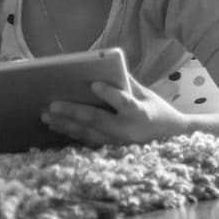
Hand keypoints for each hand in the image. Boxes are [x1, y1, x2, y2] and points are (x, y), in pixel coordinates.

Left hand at [41, 74, 187, 146]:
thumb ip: (127, 83)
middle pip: (97, 121)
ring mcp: (118, 144)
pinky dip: (71, 133)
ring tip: (46, 116)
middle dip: (73, 112)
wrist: (172, 140)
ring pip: (88, 133)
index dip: (110, 94)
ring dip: (65, 125)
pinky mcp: (111, 151)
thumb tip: (105, 67)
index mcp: (140, 113)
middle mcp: (128, 131)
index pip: (124, 102)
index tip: (93, 84)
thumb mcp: (147, 95)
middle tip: (51, 105)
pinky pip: (88, 141)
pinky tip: (56, 126)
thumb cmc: (158, 112)